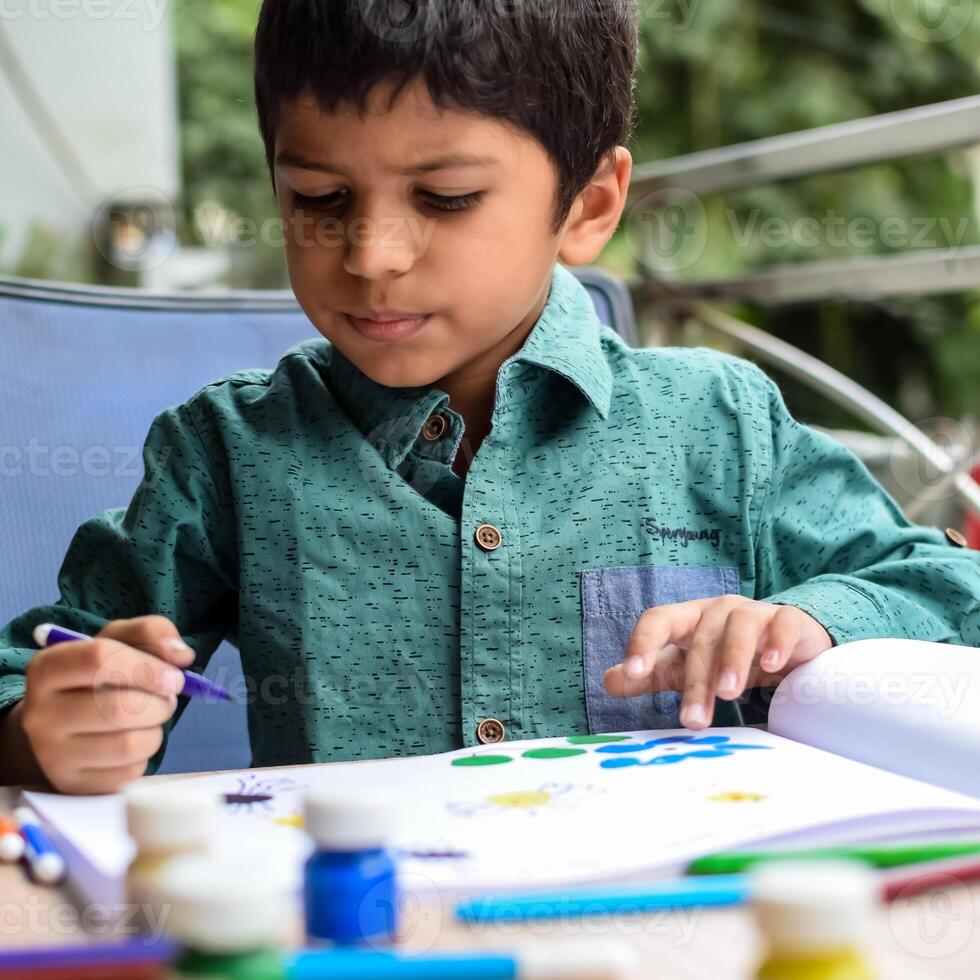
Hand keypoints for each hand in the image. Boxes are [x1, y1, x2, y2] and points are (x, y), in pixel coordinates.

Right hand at [19, 616, 194, 793]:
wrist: (62, 724)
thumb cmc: (98, 676)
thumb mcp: (118, 642)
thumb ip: (151, 633)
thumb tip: (181, 655)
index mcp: (48, 667)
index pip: (99, 658)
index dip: (148, 666)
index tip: (174, 676)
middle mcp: (40, 713)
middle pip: (118, 707)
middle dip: (160, 702)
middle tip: (167, 698)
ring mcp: (52, 754)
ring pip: (128, 744)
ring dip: (157, 729)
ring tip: (152, 718)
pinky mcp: (72, 783)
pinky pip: (128, 772)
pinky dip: (145, 755)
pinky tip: (135, 740)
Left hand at [603, 597, 832, 729]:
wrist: (787, 648)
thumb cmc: (725, 657)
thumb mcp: (685, 668)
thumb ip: (650, 675)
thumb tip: (608, 681)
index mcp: (688, 619)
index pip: (658, 619)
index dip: (643, 642)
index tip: (633, 673)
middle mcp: (718, 610)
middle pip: (701, 640)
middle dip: (695, 683)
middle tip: (692, 721)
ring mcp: (754, 612)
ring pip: (739, 628)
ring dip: (732, 660)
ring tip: (728, 694)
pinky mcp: (789, 620)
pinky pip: (782, 624)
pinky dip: (777, 643)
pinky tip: (772, 667)